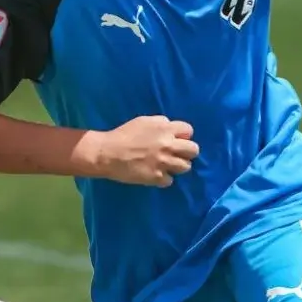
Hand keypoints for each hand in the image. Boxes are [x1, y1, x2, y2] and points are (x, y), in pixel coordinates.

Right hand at [84, 115, 198, 186]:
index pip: (189, 130)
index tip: (176, 139)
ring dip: (177, 166)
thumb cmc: (122, 135)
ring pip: (186, 167)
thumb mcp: (143, 121)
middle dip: (187, 152)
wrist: (107, 153)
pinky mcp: (156, 177)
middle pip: (193, 150)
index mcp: (165, 128)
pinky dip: (163, 179)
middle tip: (176, 154)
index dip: (183, 136)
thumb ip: (161, 124)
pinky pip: (170, 181)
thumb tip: (170, 129)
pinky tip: (155, 175)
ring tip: (167, 166)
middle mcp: (168, 145)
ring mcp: (164, 162)